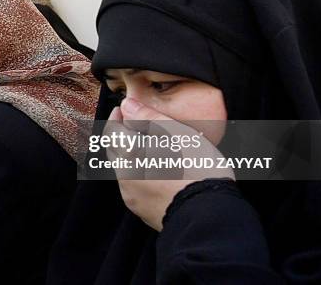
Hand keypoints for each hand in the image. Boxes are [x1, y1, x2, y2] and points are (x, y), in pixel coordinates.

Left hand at [106, 98, 233, 230]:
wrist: (209, 216)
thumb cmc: (197, 168)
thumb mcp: (177, 133)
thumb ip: (148, 116)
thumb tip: (126, 104)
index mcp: (128, 154)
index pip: (111, 130)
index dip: (117, 116)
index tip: (128, 109)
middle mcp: (124, 176)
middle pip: (115, 150)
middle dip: (123, 136)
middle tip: (140, 127)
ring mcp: (132, 196)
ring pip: (125, 170)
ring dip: (133, 157)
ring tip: (156, 150)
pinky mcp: (142, 211)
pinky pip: (136, 188)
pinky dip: (142, 176)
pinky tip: (162, 173)